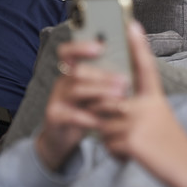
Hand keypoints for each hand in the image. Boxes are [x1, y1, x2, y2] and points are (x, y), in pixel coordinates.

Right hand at [35, 39, 128, 171]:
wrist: (61, 139)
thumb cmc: (84, 112)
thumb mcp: (94, 94)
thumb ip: (106, 80)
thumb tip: (132, 61)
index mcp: (72, 72)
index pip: (68, 52)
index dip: (81, 47)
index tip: (100, 47)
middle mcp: (62, 82)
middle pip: (78, 71)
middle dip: (102, 75)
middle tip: (124, 81)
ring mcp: (56, 99)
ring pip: (76, 89)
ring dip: (99, 92)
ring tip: (120, 97)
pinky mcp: (54, 117)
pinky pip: (71, 114)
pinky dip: (88, 117)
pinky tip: (103, 120)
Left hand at [92, 22, 186, 186]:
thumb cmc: (171, 146)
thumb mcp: (158, 119)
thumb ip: (136, 108)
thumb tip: (109, 103)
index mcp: (155, 97)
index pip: (145, 66)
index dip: (137, 45)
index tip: (131, 24)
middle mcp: (147, 105)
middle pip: (106, 99)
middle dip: (105, 117)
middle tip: (128, 131)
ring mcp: (138, 121)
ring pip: (103, 124)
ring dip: (112, 138)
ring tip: (135, 145)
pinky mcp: (131, 139)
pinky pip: (107, 143)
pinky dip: (116, 152)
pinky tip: (135, 155)